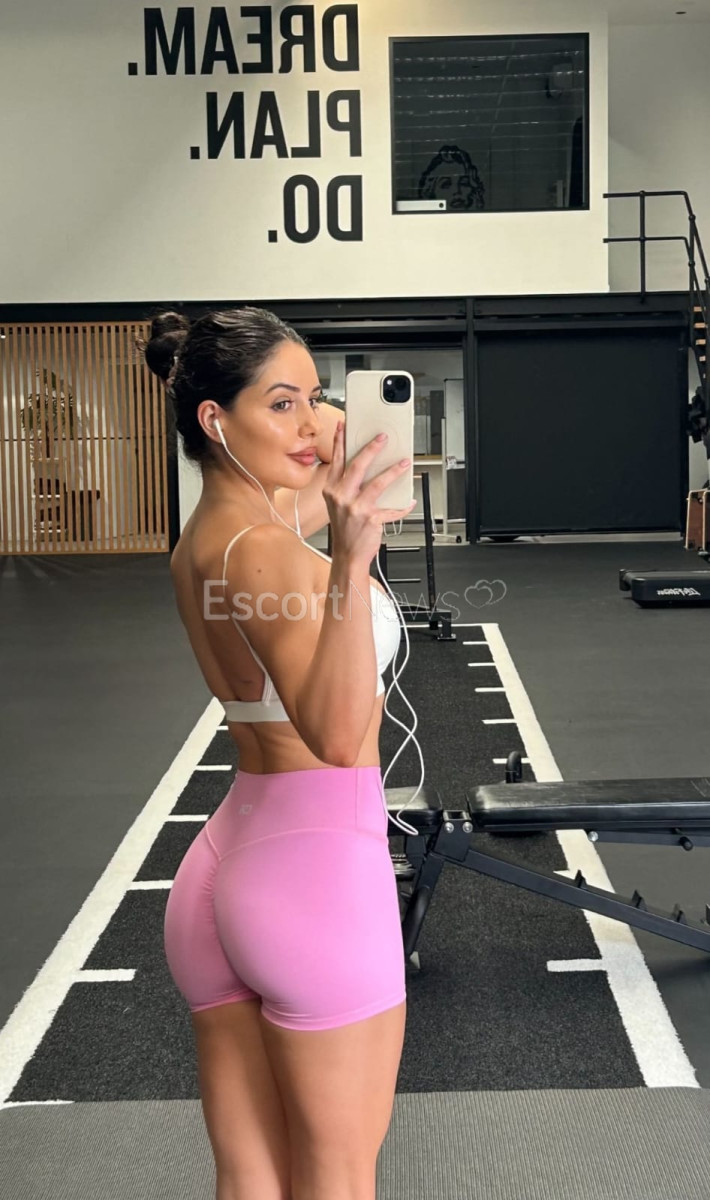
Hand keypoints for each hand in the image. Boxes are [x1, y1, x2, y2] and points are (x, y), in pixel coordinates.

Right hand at [323, 422, 415, 565]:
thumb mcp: (337, 503)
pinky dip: (403, 505)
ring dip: (393, 471)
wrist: (347, 555)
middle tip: (382, 437)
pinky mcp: (370, 519)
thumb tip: (368, 464)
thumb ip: (347, 484)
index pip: (337, 460)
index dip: (341, 441)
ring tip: (404, 462)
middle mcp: (341, 497)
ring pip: (377, 483)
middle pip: (357, 466)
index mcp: (332, 490)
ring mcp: (355, 508)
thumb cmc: (345, 529)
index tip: (345, 426)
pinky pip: (391, 509)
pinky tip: (410, 500)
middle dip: (371, 448)